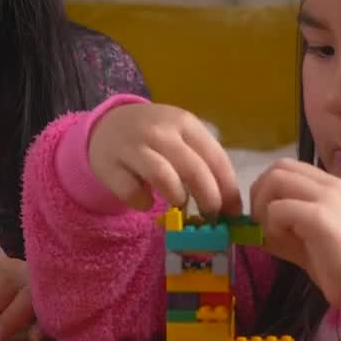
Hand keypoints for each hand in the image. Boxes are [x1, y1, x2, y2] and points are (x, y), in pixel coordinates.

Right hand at [88, 103, 240, 216]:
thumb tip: (229, 205)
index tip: (234, 214)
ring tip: (179, 207)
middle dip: (208, 199)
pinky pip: (132, 191)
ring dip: (178, 198)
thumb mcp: (180, 137)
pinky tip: (145, 202)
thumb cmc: (154, 138)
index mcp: (184, 123)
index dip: (228, 189)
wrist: (106, 126)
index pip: (216, 158)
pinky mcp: (110, 165)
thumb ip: (202, 163)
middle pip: (194, 170)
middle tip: (211, 217)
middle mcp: (160, 131)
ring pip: (163, 177)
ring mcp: (133, 147)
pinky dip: (143, 203)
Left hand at [249, 158, 340, 305]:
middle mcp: (334, 185)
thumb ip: (288, 228)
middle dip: (260, 192)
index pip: (290, 168)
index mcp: (337, 188)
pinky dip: (272, 225)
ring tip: (273, 233)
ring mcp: (328, 197)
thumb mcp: (313, 242)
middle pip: (279, 167)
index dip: (268, 189)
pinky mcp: (320, 215)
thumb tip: (256, 227)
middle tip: (260, 223)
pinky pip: (278, 208)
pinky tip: (284, 244)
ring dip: (264, 206)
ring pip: (276, 179)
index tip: (264, 216)